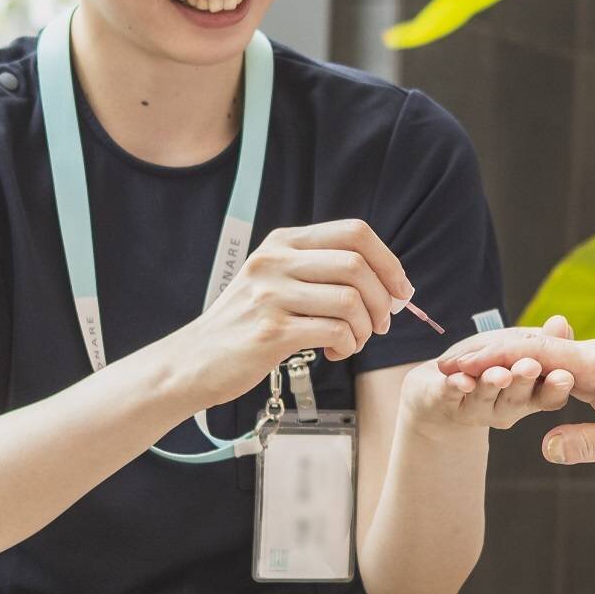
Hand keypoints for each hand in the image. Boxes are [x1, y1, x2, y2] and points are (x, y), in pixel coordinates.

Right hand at [171, 220, 412, 402]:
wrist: (194, 361)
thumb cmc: (245, 325)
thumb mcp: (274, 280)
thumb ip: (318, 271)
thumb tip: (385, 281)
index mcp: (283, 242)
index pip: (353, 232)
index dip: (388, 261)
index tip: (401, 290)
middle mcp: (276, 261)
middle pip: (356, 265)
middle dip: (382, 299)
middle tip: (379, 325)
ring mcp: (271, 295)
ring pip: (350, 300)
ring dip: (365, 328)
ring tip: (353, 342)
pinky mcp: (271, 331)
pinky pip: (335, 331)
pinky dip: (347, 345)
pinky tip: (333, 352)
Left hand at [401, 315, 577, 437]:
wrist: (444, 387)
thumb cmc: (491, 365)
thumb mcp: (518, 348)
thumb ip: (540, 340)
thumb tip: (561, 321)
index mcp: (531, 396)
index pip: (549, 396)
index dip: (556, 387)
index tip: (564, 376)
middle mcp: (506, 408)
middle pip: (517, 397)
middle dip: (523, 381)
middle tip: (530, 367)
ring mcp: (476, 409)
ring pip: (485, 397)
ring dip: (492, 383)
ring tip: (499, 374)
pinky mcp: (445, 402)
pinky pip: (451, 394)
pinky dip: (456, 385)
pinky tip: (460, 379)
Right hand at [436, 325, 594, 463]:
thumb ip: (590, 444)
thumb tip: (547, 450)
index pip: (535, 355)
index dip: (494, 361)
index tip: (459, 369)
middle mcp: (592, 352)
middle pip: (528, 345)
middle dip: (484, 355)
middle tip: (442, 368)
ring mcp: (593, 356)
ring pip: (536, 349)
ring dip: (498, 356)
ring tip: (457, 370)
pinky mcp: (594, 364)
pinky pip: (550, 358)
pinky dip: (519, 363)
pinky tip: (496, 374)